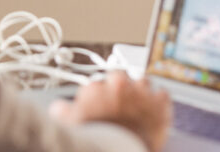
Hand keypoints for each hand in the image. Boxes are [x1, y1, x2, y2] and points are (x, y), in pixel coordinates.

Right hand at [50, 72, 171, 151]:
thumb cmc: (98, 142)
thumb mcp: (73, 128)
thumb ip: (64, 113)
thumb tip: (58, 108)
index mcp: (97, 88)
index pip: (95, 85)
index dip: (97, 97)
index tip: (99, 106)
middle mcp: (119, 84)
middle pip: (119, 77)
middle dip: (118, 88)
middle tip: (118, 103)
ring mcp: (141, 91)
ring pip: (142, 80)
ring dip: (139, 90)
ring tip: (137, 104)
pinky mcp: (160, 102)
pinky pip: (162, 94)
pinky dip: (158, 101)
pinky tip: (154, 109)